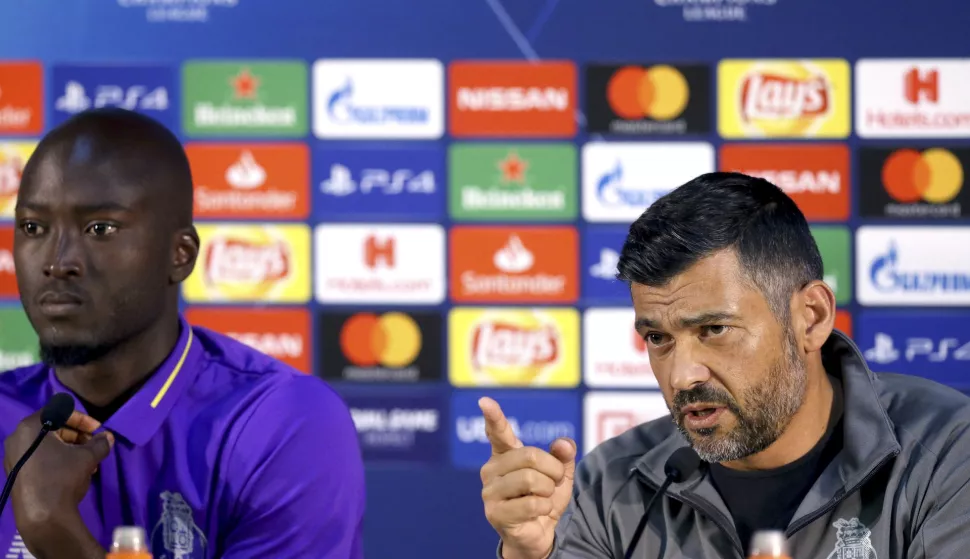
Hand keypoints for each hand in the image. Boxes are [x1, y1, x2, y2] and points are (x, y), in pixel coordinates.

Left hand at [3, 408, 113, 528]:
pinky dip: (57, 457)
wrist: (43, 516)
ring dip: (70, 447)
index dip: (83, 419)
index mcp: (31, 426)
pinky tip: (74, 469)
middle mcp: (18, 437)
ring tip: (88, 459)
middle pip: (53, 426)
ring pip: (47, 443)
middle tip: (94, 444)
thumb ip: (99, 442)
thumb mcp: (88, 457)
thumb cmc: (63, 478)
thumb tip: (107, 437)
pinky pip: (39, 455)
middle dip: (77, 434)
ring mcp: (14, 455)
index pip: (61, 410)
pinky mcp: (16, 471)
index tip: (98, 429)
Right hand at [479, 397, 576, 558]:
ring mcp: (490, 492)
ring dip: (548, 490)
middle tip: (554, 482)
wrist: (539, 535)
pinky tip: (539, 513)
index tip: (485, 401)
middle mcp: (491, 469)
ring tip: (544, 498)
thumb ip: (563, 455)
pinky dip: (545, 508)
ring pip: (530, 479)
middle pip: (529, 456)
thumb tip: (565, 444)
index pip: (498, 432)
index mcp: (504, 455)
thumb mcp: (559, 475)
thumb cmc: (544, 499)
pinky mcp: (495, 513)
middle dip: (552, 470)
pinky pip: (532, 503)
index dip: (493, 416)